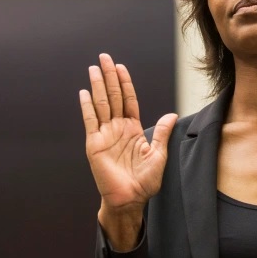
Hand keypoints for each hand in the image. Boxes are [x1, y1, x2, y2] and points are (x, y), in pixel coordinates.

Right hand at [79, 53, 177, 218]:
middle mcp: (117, 129)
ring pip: (101, 104)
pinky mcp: (94, 144)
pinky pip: (91, 121)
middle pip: (113, 97)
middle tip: (104, 57)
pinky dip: (87, 107)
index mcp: (133, 129)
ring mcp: (105, 135)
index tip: (121, 67)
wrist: (131, 199)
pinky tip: (84, 92)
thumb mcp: (159, 154)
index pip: (128, 100)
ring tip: (94, 68)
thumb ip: (162, 133)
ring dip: (97, 86)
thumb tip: (172, 114)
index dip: (125, 83)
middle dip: (109, 77)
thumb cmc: (145, 181)